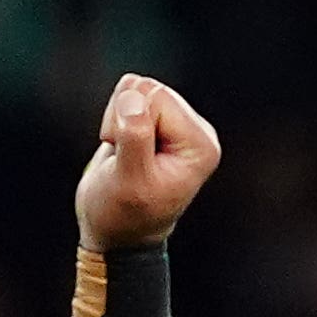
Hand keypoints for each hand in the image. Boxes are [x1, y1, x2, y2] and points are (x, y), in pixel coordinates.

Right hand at [75, 75, 220, 249]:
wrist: (116, 229)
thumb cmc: (124, 213)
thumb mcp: (128, 180)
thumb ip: (134, 138)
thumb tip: (134, 100)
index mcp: (201, 146)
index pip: (156, 98)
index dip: (130, 123)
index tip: (131, 161)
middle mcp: (197, 131)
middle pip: (147, 88)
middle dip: (123, 118)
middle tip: (126, 158)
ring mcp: (179, 124)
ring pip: (136, 87)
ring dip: (117, 118)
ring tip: (125, 153)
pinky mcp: (159, 119)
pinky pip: (128, 92)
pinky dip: (115, 117)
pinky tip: (123, 144)